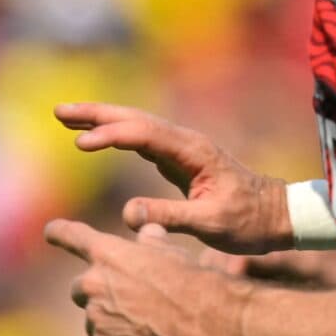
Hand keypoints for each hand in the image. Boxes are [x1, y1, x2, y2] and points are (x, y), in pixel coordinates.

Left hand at [46, 220, 229, 335]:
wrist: (203, 313)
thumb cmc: (191, 277)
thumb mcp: (170, 250)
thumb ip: (150, 241)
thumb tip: (145, 231)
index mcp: (107, 252)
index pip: (71, 236)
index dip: (59, 233)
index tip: (49, 233)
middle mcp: (93, 283)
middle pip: (80, 289)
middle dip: (97, 295)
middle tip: (129, 300)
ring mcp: (96, 317)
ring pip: (95, 325)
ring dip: (113, 327)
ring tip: (150, 329)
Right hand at [56, 102, 291, 254]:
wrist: (277, 217)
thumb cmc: (249, 222)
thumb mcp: (212, 225)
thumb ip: (170, 218)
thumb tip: (127, 214)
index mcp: (194, 153)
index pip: (144, 136)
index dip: (111, 137)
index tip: (81, 145)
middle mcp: (187, 144)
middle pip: (135, 120)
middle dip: (97, 115)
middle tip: (59, 111)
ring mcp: (183, 150)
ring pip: (136, 127)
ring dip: (102, 121)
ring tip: (66, 117)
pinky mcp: (180, 161)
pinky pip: (142, 142)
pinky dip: (117, 137)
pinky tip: (96, 138)